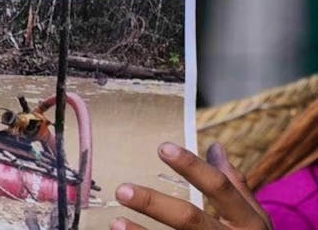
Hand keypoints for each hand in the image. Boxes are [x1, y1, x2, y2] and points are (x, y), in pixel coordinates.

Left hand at [112, 142, 271, 229]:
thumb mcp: (254, 218)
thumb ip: (235, 186)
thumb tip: (215, 148)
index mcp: (248, 221)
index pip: (219, 187)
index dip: (192, 166)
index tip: (162, 147)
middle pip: (190, 219)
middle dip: (155, 204)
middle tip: (123, 190)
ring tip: (115, 222)